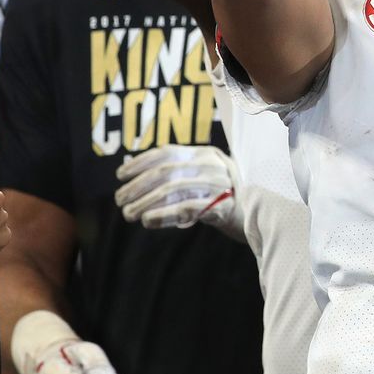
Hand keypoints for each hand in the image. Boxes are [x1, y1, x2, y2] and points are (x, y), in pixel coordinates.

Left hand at [114, 145, 240, 237]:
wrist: (253, 214)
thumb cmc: (219, 195)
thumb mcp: (201, 175)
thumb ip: (176, 172)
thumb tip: (133, 174)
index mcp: (203, 154)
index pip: (166, 152)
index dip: (140, 162)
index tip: (120, 175)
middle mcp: (211, 166)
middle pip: (166, 172)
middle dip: (138, 186)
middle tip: (120, 200)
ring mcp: (218, 185)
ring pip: (173, 191)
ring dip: (145, 203)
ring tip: (129, 214)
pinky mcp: (221, 207)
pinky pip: (186, 209)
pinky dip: (163, 214)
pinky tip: (148, 221)